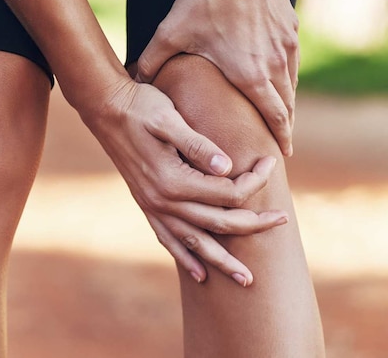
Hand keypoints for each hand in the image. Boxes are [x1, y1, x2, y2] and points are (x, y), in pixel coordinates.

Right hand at [81, 78, 286, 284]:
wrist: (104, 108)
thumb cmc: (141, 107)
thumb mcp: (170, 118)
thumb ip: (198, 144)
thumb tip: (227, 167)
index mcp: (173, 180)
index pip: (227, 192)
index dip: (254, 181)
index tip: (270, 163)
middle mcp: (163, 200)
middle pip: (218, 222)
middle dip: (253, 225)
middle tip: (282, 221)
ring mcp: (153, 206)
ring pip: (195, 242)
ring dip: (222, 262)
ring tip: (246, 280)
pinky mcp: (146, 205)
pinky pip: (168, 239)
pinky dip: (185, 257)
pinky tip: (199, 274)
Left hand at [136, 0, 299, 156]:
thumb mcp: (170, 33)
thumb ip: (150, 61)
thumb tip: (131, 81)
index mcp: (249, 73)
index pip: (272, 116)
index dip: (279, 137)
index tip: (282, 155)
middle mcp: (274, 63)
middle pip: (287, 105)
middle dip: (284, 127)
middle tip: (280, 145)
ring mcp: (286, 45)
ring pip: (292, 84)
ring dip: (288, 103)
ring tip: (281, 117)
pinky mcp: (291, 27)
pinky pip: (293, 61)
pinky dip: (288, 77)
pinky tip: (278, 79)